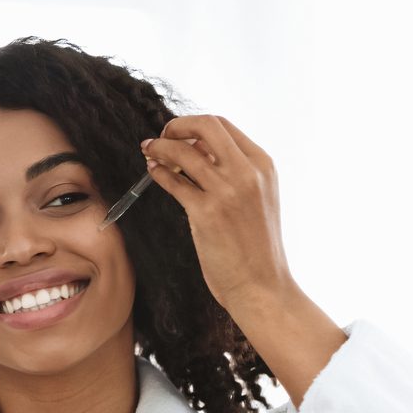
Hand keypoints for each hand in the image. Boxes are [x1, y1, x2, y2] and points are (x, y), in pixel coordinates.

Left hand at [140, 115, 293, 311]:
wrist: (262, 287)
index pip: (223, 126)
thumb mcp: (258, 201)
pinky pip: (173, 181)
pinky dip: (158, 172)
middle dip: (176, 126)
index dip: (195, 125)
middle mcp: (247, 173)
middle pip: (204, 126)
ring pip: (183, 151)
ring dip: (160, 147)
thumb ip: (236, 173)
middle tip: (162, 137)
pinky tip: (152, 172)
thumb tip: (197, 150)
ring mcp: (227, 192)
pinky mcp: (207, 213)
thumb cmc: (258, 249)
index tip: (181, 135)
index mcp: (263, 166)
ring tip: (149, 152)